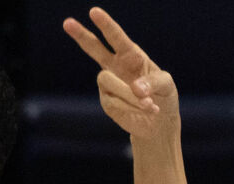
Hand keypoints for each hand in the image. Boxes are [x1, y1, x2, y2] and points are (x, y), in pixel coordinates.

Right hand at [62, 7, 177, 140]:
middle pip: (94, 47)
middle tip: (67, 23)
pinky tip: (146, 111)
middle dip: (81, 35)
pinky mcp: (107, 102)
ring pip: (107, 80)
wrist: (160, 121)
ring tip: (150, 105)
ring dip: (129, 94)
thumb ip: (154, 83)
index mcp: (131, 54)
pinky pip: (114, 103)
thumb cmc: (163, 96)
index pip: (116, 37)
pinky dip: (132, 108)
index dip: (106, 25)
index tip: (94, 12)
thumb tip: (136, 89)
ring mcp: (108, 83)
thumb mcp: (166, 85)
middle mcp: (115, 65)